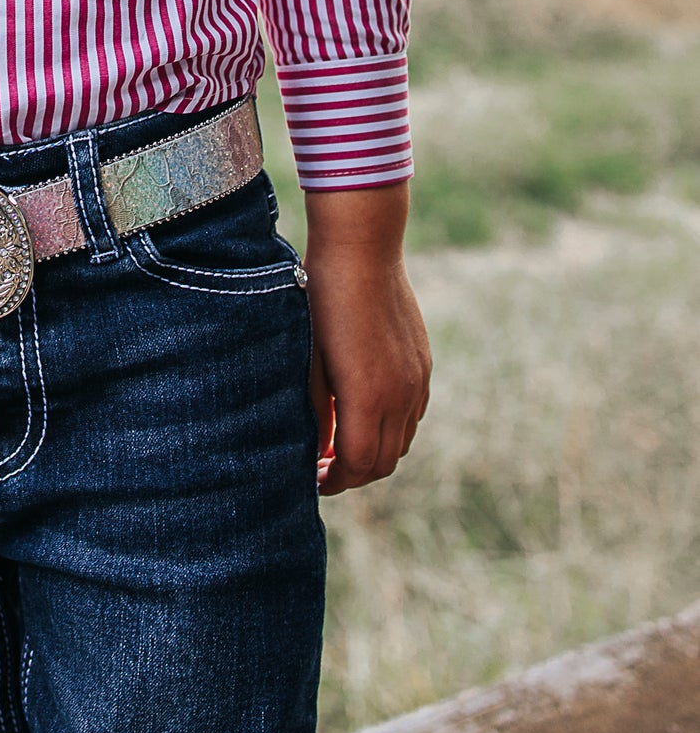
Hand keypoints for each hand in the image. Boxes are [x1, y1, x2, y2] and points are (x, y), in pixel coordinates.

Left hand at [303, 183, 430, 495]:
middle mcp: (399, 396)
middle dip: (352, 474)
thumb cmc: (323, 301)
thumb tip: (318, 451)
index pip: (356, 465)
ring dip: (373, 453)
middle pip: (382, 462)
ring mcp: (416, 380)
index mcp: (366, 398)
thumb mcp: (309, 359)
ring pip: (400, 442)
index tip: (314, 480)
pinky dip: (391, 428)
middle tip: (324, 469)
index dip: (334, 481)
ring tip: (342, 444)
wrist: (362, 251)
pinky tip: (365, 414)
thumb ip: (315, 411)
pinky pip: (412, 415)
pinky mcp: (423, 364)